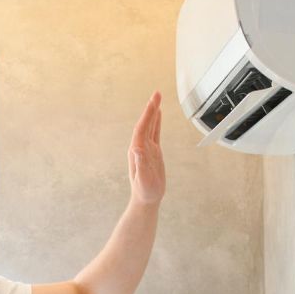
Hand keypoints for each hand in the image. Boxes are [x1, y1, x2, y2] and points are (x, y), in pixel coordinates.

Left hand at [129, 90, 165, 204]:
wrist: (146, 199)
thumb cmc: (145, 191)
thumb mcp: (143, 179)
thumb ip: (140, 164)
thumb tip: (136, 149)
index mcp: (137, 151)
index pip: (142, 128)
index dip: (147, 115)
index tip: (153, 102)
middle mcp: (140, 147)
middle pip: (145, 123)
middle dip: (150, 108)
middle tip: (157, 94)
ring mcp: (146, 148)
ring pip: (150, 126)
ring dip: (153, 112)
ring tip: (157, 98)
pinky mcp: (152, 151)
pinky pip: (154, 133)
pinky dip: (157, 122)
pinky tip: (158, 114)